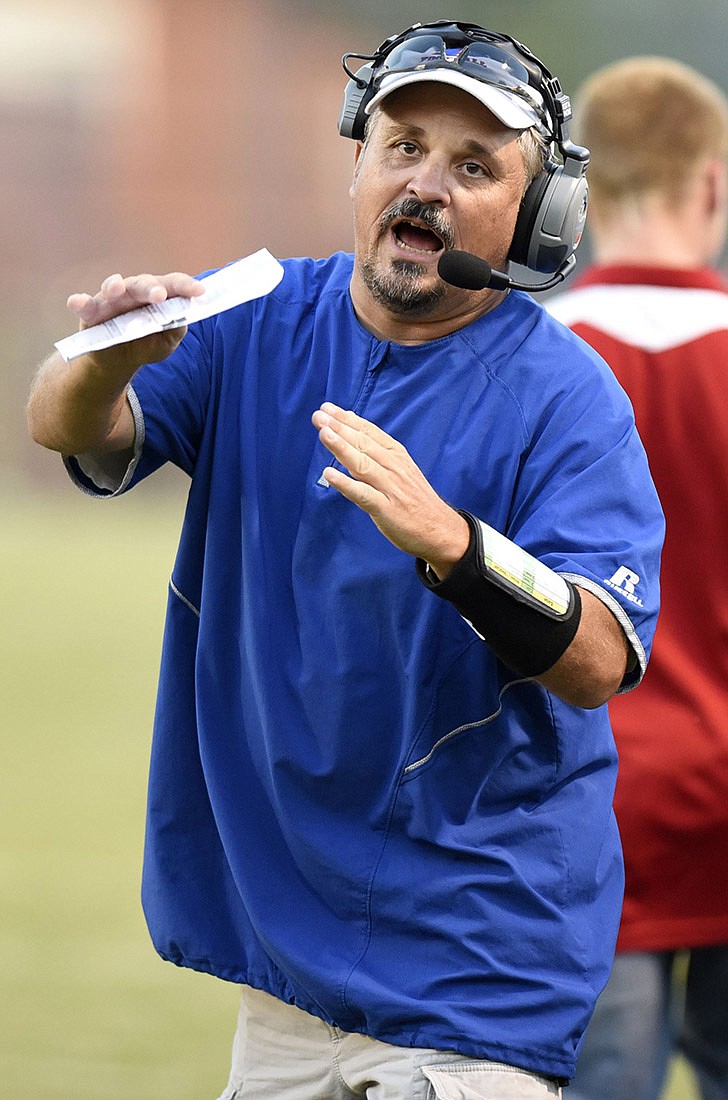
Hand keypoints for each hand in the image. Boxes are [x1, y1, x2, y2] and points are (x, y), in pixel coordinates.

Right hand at [66, 271, 205, 371]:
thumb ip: (176, 327)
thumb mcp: (167, 340)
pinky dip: (79, 303)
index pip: (172, 285)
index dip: (185, 286)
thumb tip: (182, 315)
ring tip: (117, 289)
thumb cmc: (147, 343)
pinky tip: (76, 302)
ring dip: (114, 287)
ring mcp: (111, 300)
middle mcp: (134, 292)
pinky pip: (84, 306)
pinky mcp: (91, 313)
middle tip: (159, 295)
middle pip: (143, 284)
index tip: (200, 291)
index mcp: (156, 295)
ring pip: (112, 289)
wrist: (118, 360)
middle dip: (151, 288)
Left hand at [312, 402, 469, 577]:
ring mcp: (390, 487)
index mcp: (396, 455)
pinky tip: (329, 474)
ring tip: (323, 433)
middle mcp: (393, 466)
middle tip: (319, 415)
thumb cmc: (415, 499)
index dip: (347, 419)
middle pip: (363, 443)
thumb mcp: (401, 468)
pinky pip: (362, 494)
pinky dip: (345, 484)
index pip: (369, 432)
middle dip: (339, 428)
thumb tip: (353, 424)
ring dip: (342, 447)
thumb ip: (377, 450)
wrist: (440, 530)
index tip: (327, 408)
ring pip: (362, 464)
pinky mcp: (386, 508)